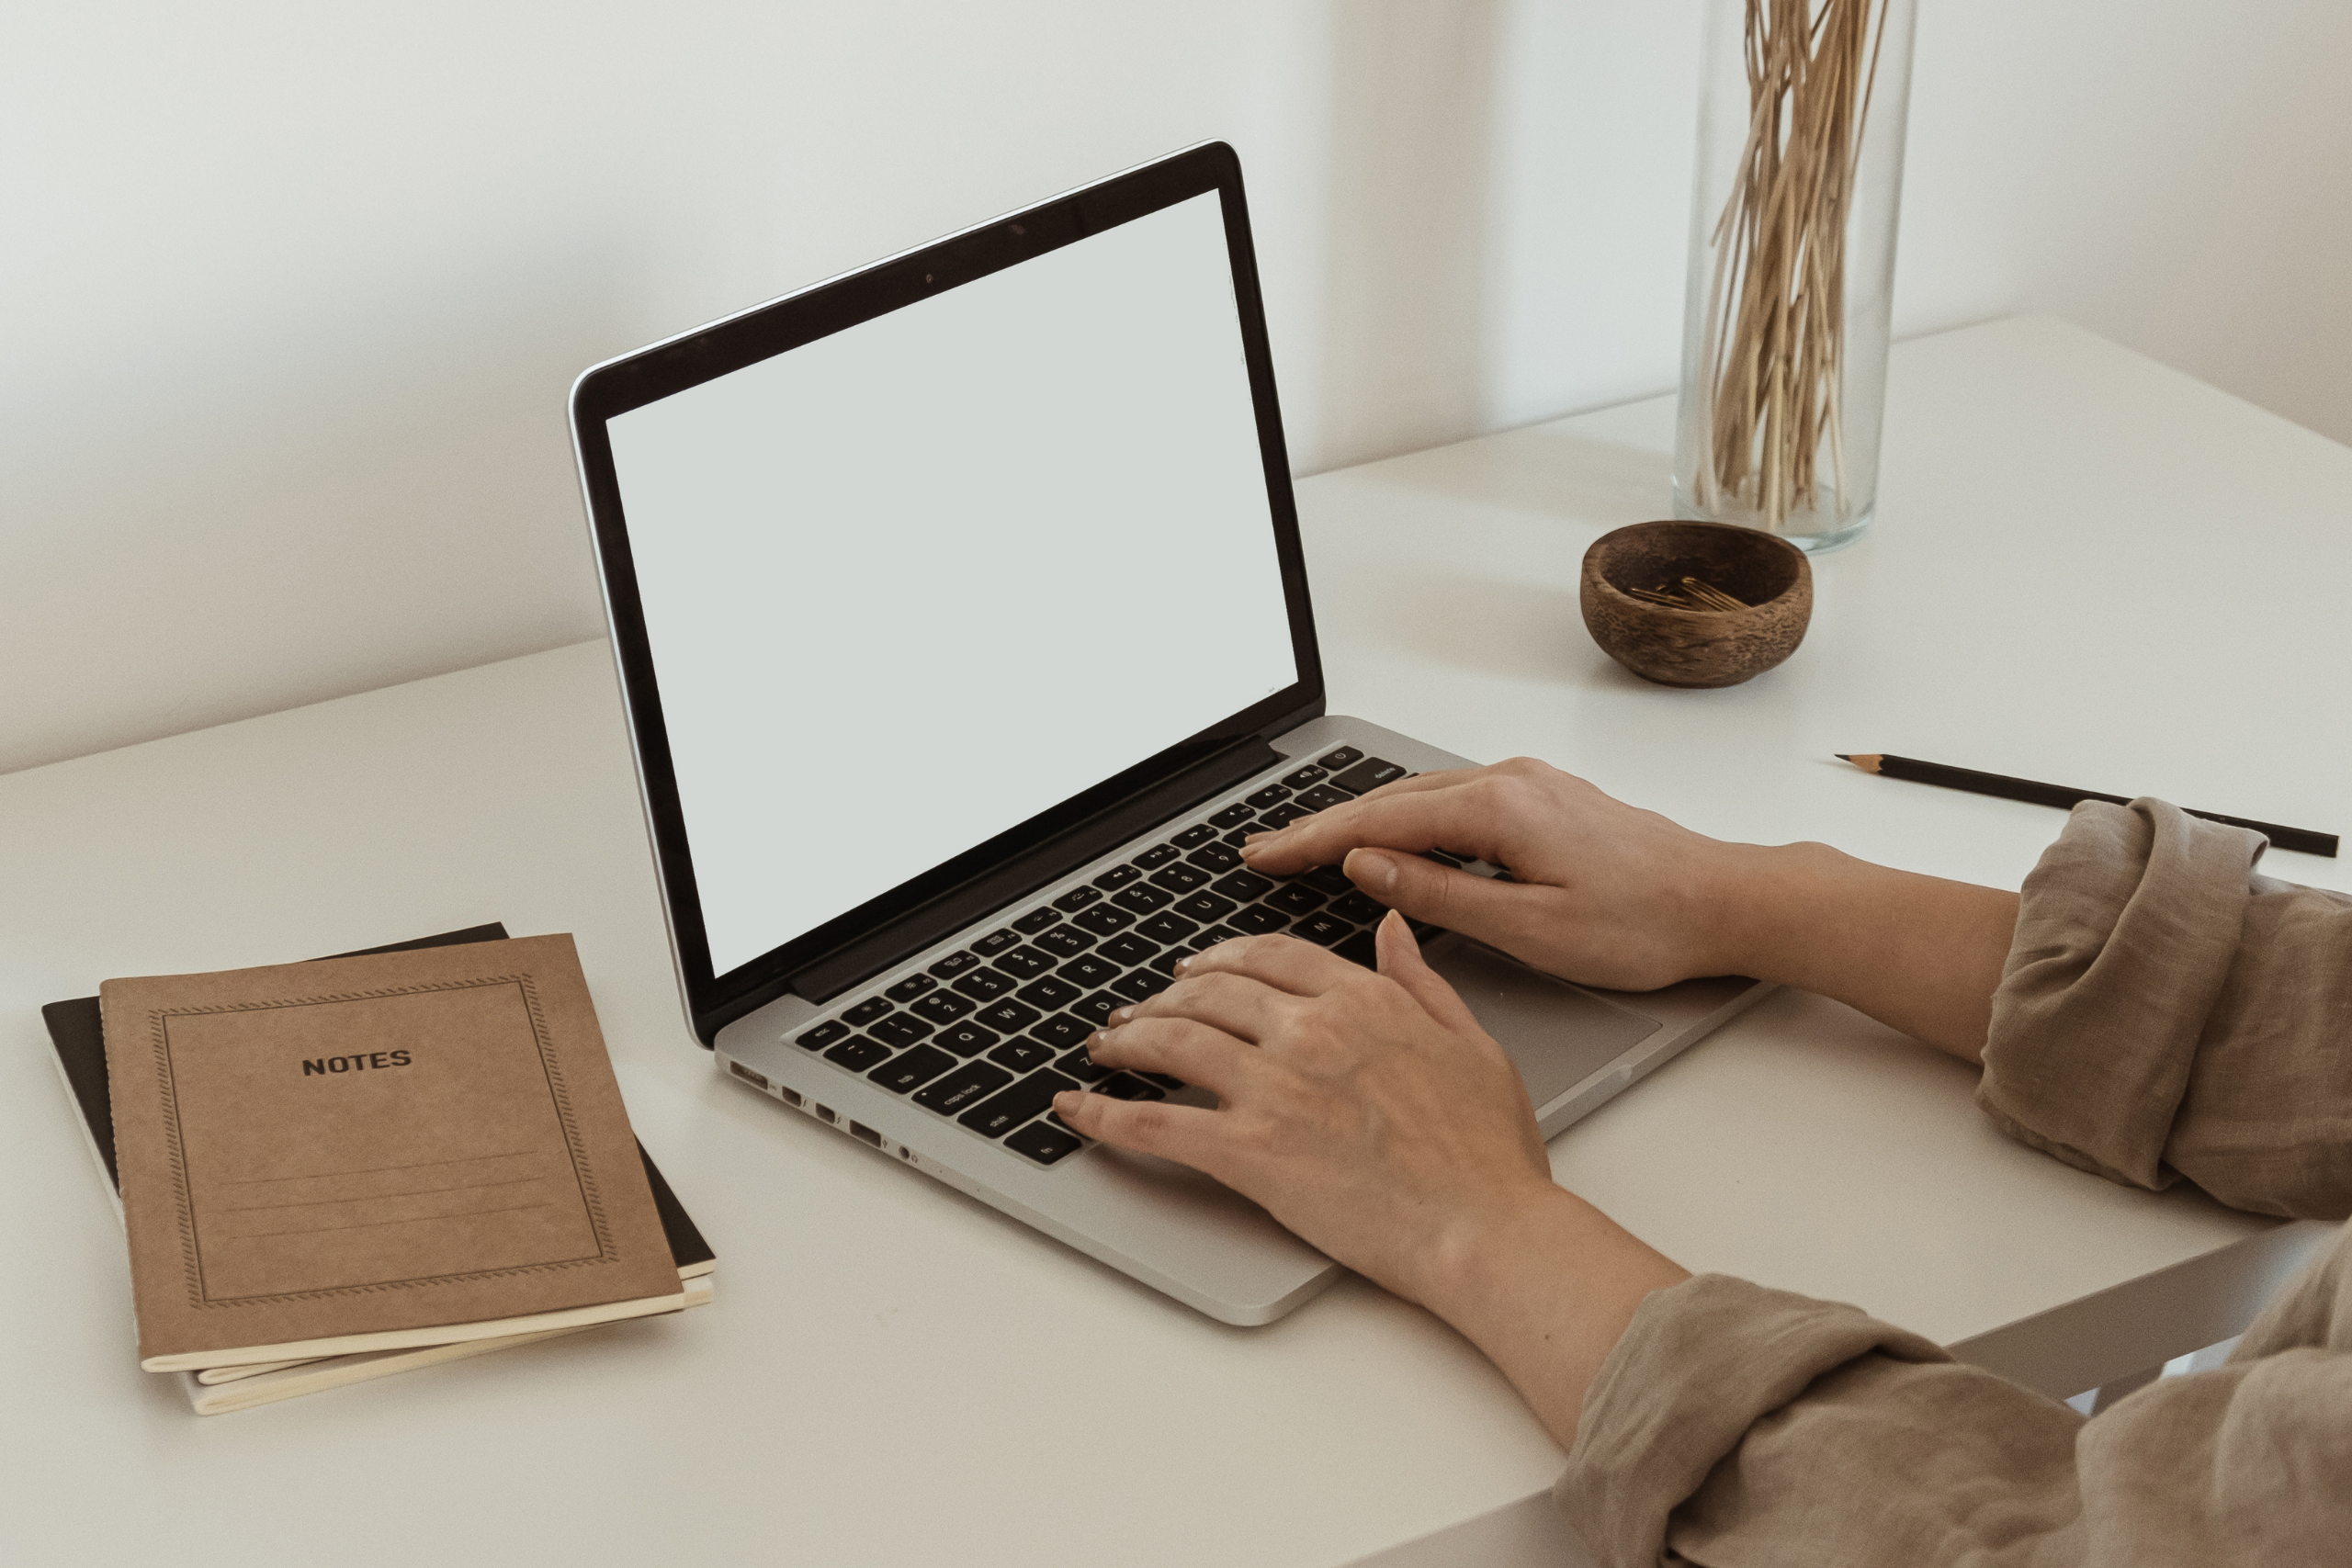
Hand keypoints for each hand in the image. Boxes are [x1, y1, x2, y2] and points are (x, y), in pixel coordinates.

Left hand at [1052, 914, 1556, 1305]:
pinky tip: (1077, 1109)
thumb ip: (1421, 981)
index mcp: (1363, 1001)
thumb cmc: (1489, 1156)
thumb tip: (1391, 928)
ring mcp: (1275, 1088)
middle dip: (1165, 996)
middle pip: (1211, 990)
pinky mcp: (1249, 1151)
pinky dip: (1104, 1115)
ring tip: (1106, 1047)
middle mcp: (1311, 1030)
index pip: (1269, 957)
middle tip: (1140, 1010)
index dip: (1221, 959)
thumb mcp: (1471, 1044)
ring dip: (1128, 1040)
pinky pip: (1155, 1125)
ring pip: (1174, 1041)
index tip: (1200, 970)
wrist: (1485, 1228)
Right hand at [1241, 756, 2020, 1062]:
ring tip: (1309, 847)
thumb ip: (1439, 896)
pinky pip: (1454, 801)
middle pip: (1390, 800)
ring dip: (1362, 821)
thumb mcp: (1530, 929)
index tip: (1262, 855)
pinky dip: (1407, 819)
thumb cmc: (1644, 925)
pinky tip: (1391, 840)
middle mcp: (1509, 781)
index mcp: (1498, 809)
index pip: (1377, 823)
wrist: (1726, 901)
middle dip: (1321, 825)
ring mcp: (1529, 784)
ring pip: (1421, 797)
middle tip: (1264, 851)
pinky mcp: (1544, 798)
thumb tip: (1366, 868)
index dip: (1310, 840)